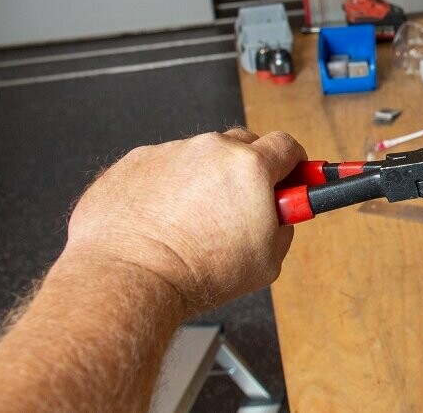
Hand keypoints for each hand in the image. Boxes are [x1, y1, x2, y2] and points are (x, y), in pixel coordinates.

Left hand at [64, 129, 306, 313]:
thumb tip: (282, 213)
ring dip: (203, 181)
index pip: (286, 145)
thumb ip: (283, 226)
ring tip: (190, 225)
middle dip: (249, 170)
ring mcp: (168, 152)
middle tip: (243, 205)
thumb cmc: (195, 274)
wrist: (129, 278)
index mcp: (249, 167)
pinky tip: (161, 222)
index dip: (293, 163)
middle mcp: (209, 150)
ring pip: (198, 158)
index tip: (292, 175)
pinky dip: (165, 189)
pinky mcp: (133, 163)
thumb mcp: (268, 261)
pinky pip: (161, 169)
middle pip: (242, 144)